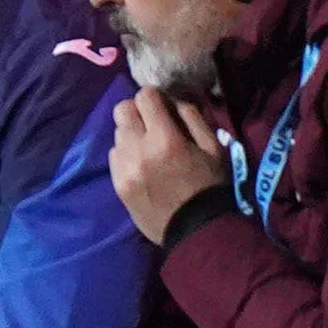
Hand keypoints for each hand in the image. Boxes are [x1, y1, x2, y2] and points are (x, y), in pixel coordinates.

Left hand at [108, 90, 230, 240]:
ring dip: (131, 133)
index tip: (162, 105)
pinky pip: (114, 156)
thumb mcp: (213, 148)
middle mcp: (138, 149)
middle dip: (136, 110)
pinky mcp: (117, 184)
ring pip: (117, 133)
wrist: (195, 230)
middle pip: (121, 109)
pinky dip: (126, 154)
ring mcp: (123, 168)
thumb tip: (173, 100)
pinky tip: (141, 164)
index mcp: (165, 138)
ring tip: (147, 146)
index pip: (144, 97)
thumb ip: (192, 118)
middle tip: (151, 122)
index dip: (153, 96)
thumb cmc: (210, 186)